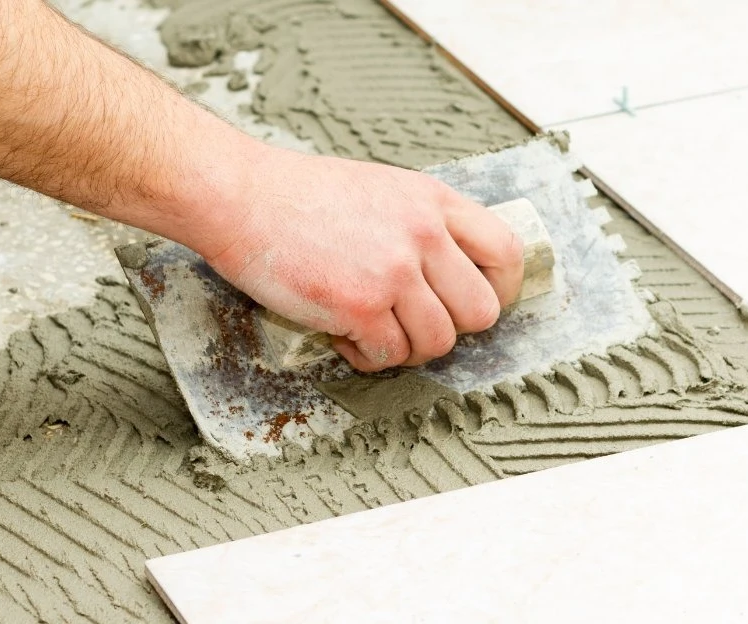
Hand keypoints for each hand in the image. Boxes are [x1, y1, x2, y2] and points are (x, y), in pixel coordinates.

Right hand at [200, 146, 524, 371]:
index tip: (475, 303)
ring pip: (438, 342)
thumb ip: (424, 224)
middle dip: (452, 329)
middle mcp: (424, 234)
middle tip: (414, 325)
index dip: (501, 289)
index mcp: (434, 201)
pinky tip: (344, 338)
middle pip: (482, 311)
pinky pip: (389, 356)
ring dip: (407, 349)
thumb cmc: (301, 196)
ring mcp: (394, 271)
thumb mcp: (384, 189)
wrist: (241, 195)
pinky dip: (367, 358)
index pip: (506, 252)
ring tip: (373, 332)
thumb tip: (453, 275)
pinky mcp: (360, 305)